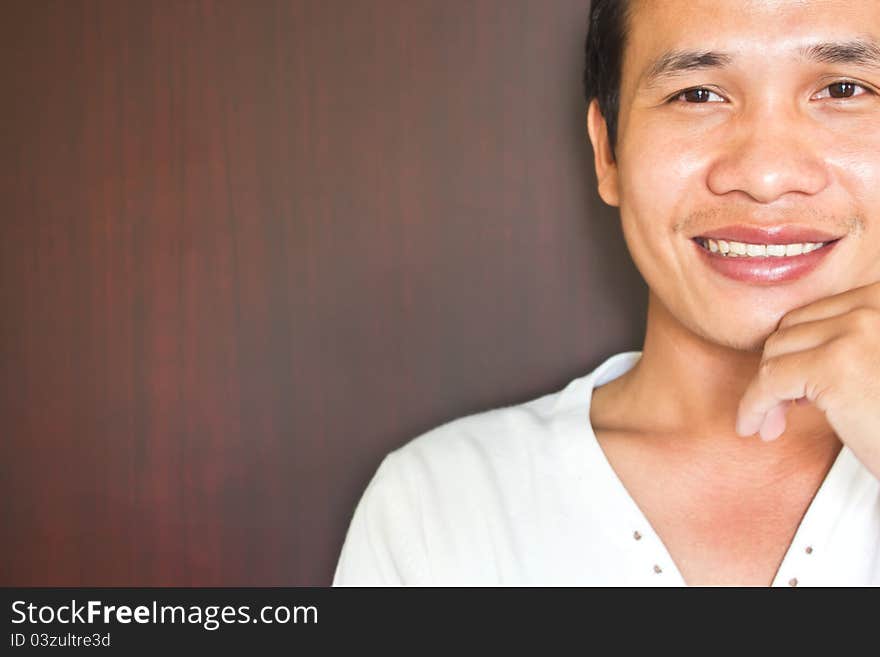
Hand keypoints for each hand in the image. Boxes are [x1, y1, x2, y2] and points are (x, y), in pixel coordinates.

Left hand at [735, 282, 879, 477]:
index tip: (796, 388)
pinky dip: (755, 405)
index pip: (819, 313)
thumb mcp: (878, 367)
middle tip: (782, 408)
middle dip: (779, 368)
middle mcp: (877, 303)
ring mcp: (858, 329)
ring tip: (775, 422)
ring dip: (766, 390)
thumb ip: (851, 346)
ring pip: (776, 351)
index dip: (800, 352)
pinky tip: (757, 427)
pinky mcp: (834, 365)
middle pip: (793, 327)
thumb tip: (789, 351)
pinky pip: (770, 380)